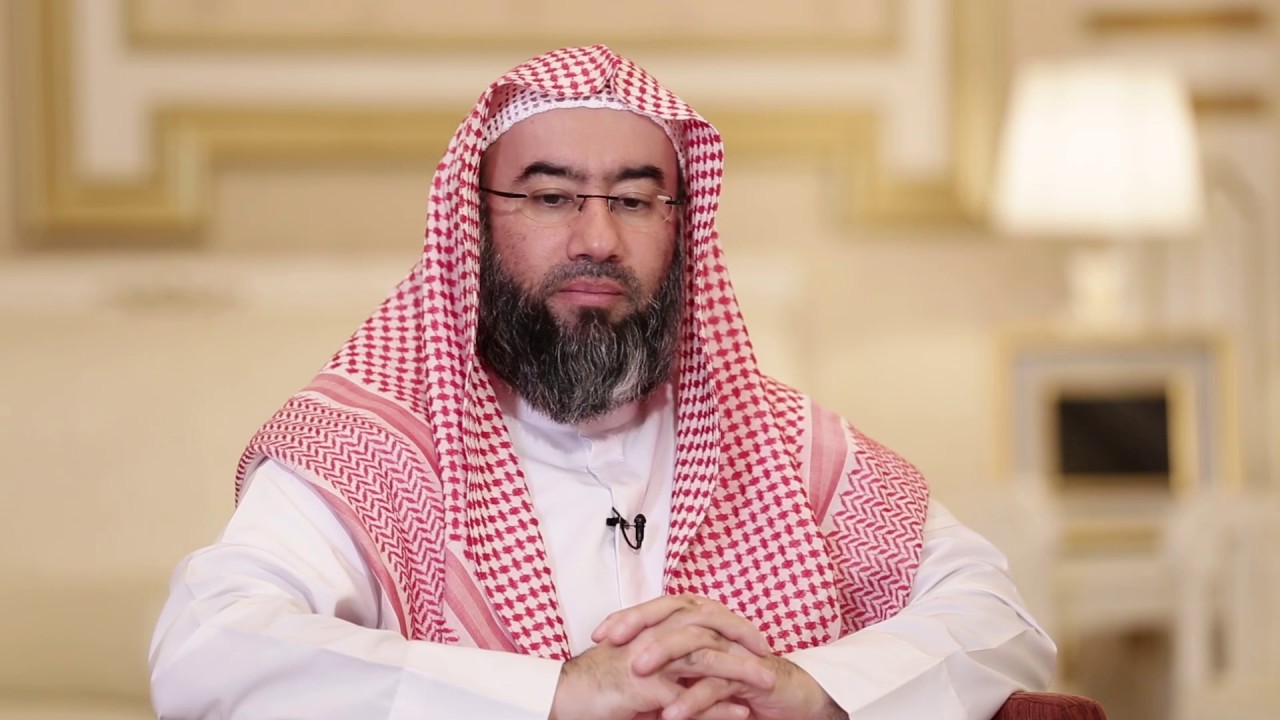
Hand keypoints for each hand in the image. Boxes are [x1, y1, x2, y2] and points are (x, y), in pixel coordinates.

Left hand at [593, 595, 845, 719]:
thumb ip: (672, 668)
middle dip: (641, 624)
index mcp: (704, 624)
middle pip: (676, 613)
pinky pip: (717, 684)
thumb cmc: (743, 686)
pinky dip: (693, 699)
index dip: (631, 617)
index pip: (662, 610)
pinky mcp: (750, 675)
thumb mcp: (699, 674)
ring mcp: (735, 650)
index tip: (599, 633)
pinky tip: (671, 712)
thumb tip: (630, 667)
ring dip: (664, 655)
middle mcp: (719, 629)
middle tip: (610, 640)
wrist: (794, 700)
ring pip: (696, 642)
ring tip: (636, 671)